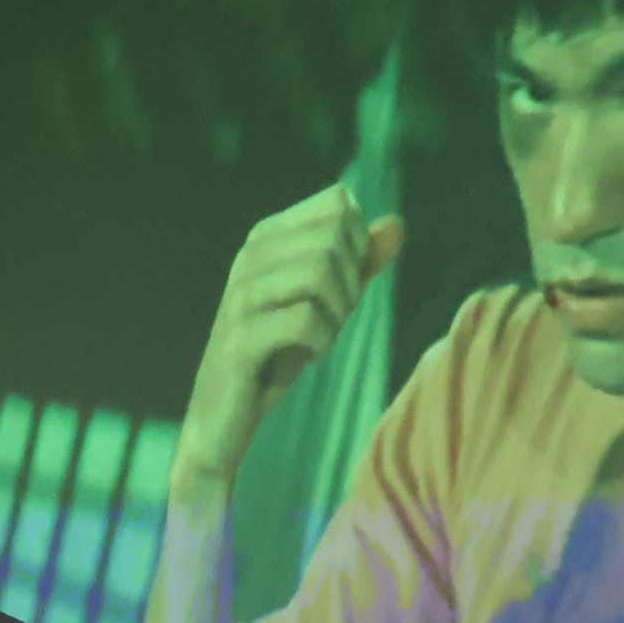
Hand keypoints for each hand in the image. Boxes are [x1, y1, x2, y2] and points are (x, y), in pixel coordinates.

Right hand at [173, 185, 404, 499]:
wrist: (226, 418)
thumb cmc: (279, 355)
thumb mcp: (329, 304)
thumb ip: (361, 262)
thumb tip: (397, 223)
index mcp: (267, 237)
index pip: (337, 203)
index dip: (357, 246)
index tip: (339, 288)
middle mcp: (248, 256)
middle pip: (333, 238)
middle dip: (349, 284)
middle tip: (328, 322)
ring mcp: (240, 295)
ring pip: (319, 272)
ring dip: (334, 316)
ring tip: (314, 340)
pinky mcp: (239, 338)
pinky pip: (305, 320)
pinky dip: (318, 343)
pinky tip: (300, 358)